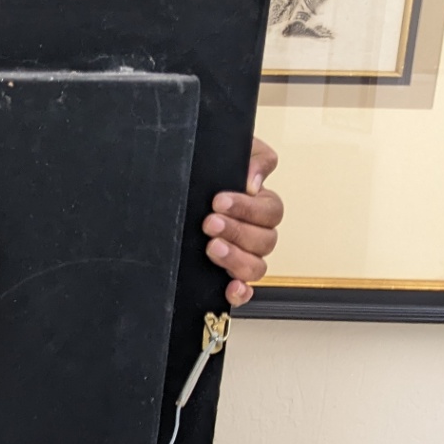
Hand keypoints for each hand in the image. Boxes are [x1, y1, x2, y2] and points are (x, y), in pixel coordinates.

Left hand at [203, 137, 283, 307]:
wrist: (174, 184)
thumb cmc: (206, 167)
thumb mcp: (232, 152)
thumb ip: (253, 157)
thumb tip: (254, 182)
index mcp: (258, 204)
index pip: (270, 211)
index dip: (248, 209)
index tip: (219, 201)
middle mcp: (253, 233)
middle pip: (265, 240)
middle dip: (237, 231)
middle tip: (209, 222)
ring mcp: (240, 255)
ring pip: (257, 266)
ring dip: (237, 258)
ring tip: (212, 247)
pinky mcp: (225, 274)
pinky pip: (243, 290)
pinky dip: (241, 292)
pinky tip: (231, 287)